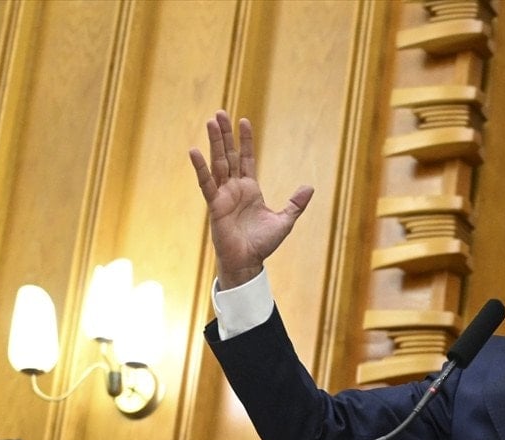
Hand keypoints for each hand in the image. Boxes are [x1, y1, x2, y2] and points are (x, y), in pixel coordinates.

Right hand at [188, 111, 313, 288]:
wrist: (248, 262)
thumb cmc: (263, 244)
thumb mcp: (285, 220)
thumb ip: (296, 203)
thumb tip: (310, 187)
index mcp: (250, 189)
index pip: (246, 159)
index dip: (245, 141)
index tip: (243, 121)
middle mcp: (234, 188)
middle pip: (229, 155)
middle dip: (225, 134)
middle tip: (219, 112)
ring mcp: (223, 195)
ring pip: (218, 163)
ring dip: (214, 142)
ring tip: (210, 121)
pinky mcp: (214, 205)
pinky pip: (206, 183)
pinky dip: (200, 168)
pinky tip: (194, 151)